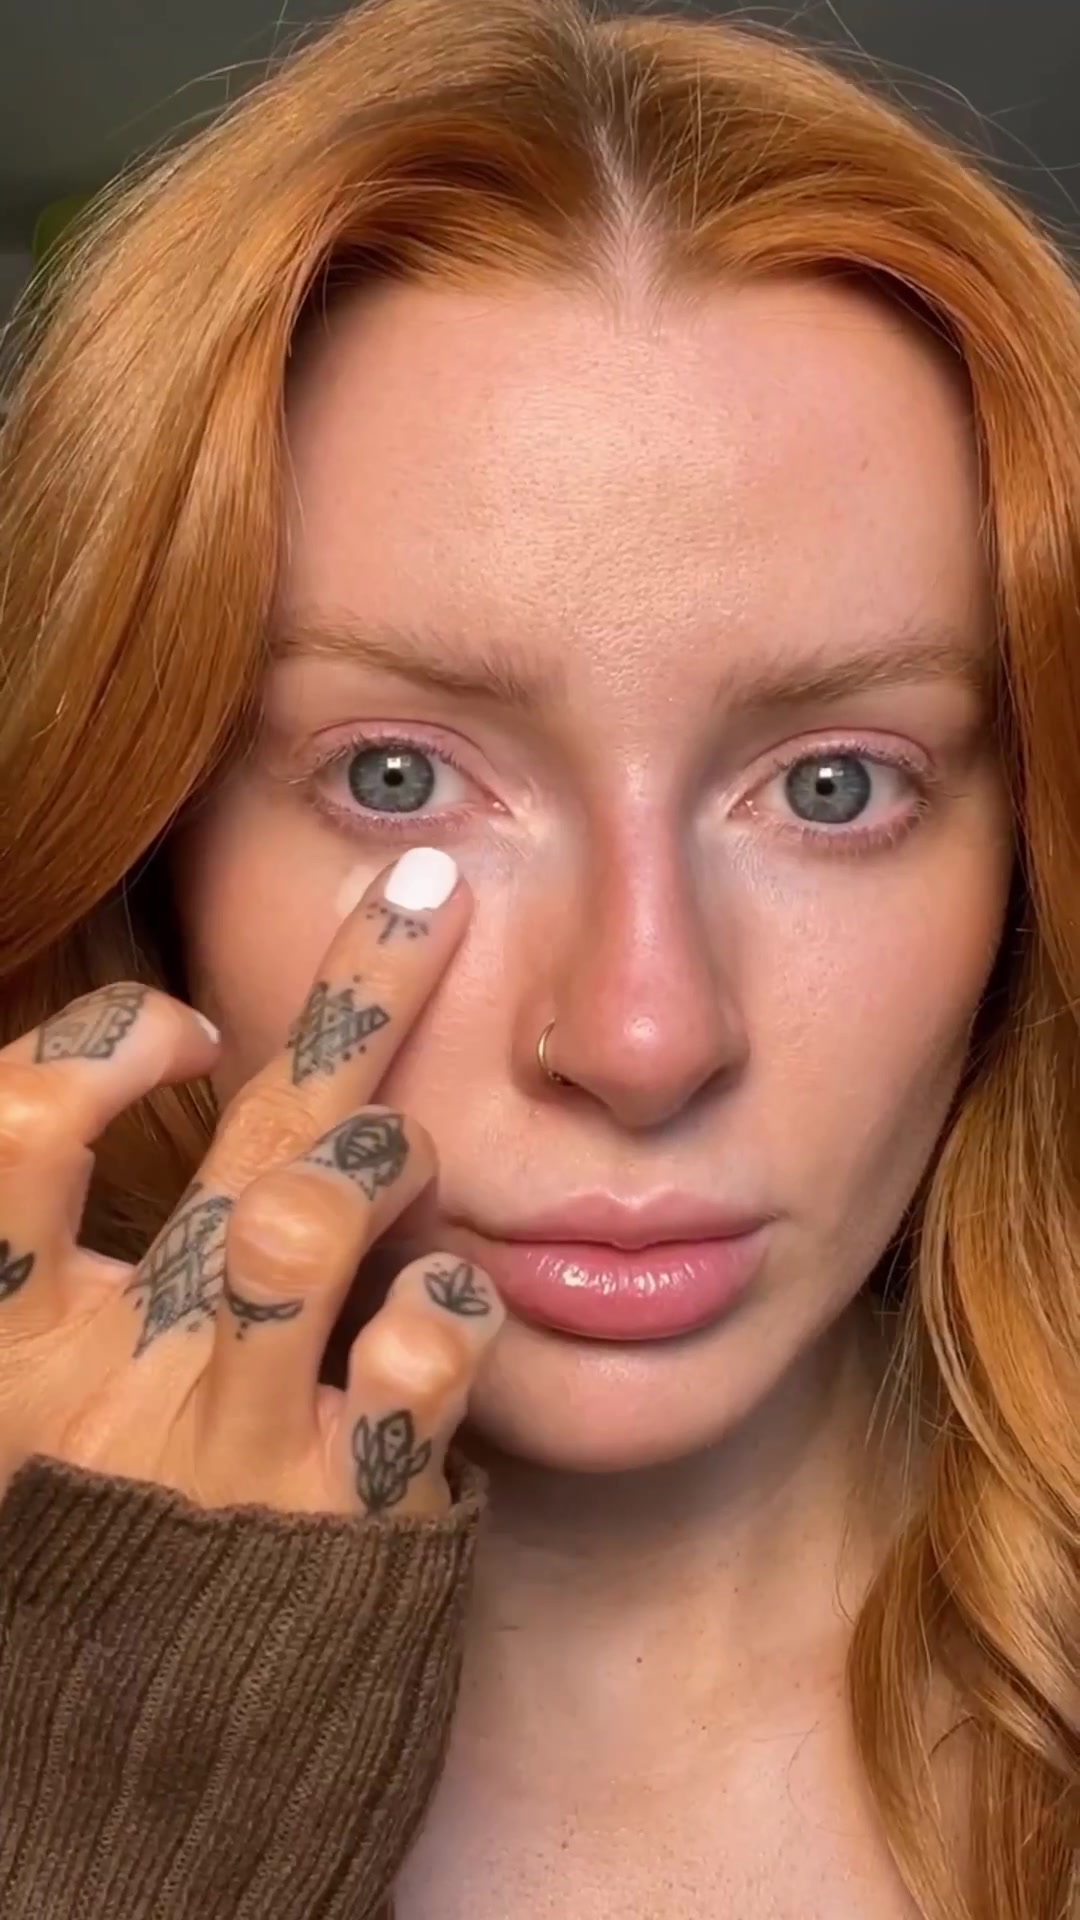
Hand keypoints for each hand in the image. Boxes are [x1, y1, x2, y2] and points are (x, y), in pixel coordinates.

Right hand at [0, 849, 502, 1516]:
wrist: (126, 1798)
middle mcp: (105, 1379)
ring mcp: (225, 1446)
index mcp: (2, 1348)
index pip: (15, 1137)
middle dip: (354, 990)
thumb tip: (140, 1130)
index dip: (103, 1047)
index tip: (189, 1022)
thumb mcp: (36, 1417)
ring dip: (390, 1159)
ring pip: (320, 1212)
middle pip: (238, 1128)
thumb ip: (65, 1281)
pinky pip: (426, 1350)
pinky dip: (457, 1304)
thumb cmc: (81, 1565)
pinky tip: (454, 1311)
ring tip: (403, 1163)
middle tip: (425, 897)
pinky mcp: (338, 1514)